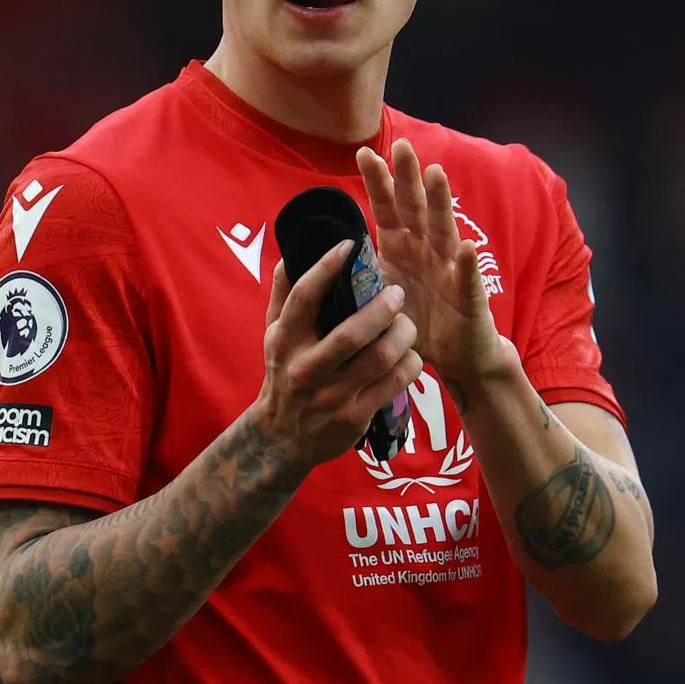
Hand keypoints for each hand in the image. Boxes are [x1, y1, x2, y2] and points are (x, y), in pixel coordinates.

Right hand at [252, 240, 422, 469]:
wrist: (281, 438)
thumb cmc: (284, 372)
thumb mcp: (274, 334)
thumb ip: (284, 293)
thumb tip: (294, 250)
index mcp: (286, 340)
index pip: (305, 298)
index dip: (327, 268)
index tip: (350, 245)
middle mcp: (307, 368)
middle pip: (351, 333)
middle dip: (382, 309)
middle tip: (398, 293)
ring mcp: (332, 396)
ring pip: (380, 359)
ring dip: (402, 335)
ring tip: (408, 324)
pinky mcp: (355, 417)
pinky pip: (394, 385)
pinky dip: (410, 365)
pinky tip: (410, 355)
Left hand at [356, 139, 516, 400]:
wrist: (456, 356)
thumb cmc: (416, 321)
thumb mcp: (377, 294)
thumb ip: (356, 272)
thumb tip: (314, 257)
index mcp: (401, 247)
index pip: (387, 208)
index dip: (378, 182)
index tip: (363, 153)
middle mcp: (426, 250)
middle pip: (416, 208)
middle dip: (408, 177)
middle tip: (401, 145)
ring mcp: (449, 269)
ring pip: (443, 231)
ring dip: (439, 203)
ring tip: (435, 174)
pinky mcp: (469, 296)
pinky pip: (466, 278)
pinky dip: (465, 263)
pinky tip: (463, 246)